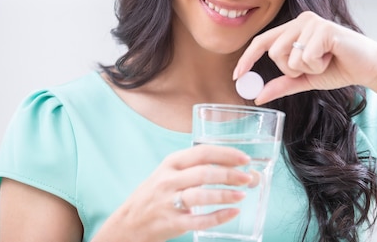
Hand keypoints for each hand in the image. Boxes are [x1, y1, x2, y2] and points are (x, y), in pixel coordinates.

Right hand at [98, 145, 252, 241]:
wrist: (128, 223)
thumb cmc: (156, 193)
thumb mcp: (169, 172)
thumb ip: (195, 167)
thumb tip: (233, 166)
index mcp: (171, 163)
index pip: (203, 152)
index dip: (226, 154)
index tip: (245, 159)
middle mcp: (169, 180)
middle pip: (204, 173)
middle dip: (230, 175)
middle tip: (248, 178)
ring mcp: (168, 202)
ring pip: (201, 196)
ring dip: (225, 195)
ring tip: (242, 195)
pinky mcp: (171, 223)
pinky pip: (198, 220)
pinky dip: (218, 217)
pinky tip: (232, 213)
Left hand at [234, 11, 376, 104]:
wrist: (369, 67)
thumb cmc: (339, 68)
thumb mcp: (306, 78)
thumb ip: (283, 84)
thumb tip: (258, 96)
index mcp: (295, 28)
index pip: (262, 40)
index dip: (247, 58)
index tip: (236, 76)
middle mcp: (302, 20)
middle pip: (274, 52)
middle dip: (290, 70)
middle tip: (311, 68)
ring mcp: (313, 22)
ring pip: (289, 57)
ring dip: (307, 69)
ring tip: (325, 61)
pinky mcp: (325, 29)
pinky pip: (306, 57)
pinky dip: (319, 65)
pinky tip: (333, 58)